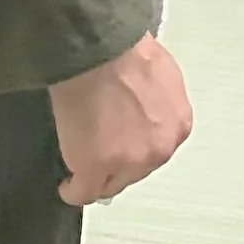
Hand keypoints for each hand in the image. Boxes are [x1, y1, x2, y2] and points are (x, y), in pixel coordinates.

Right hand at [50, 34, 192, 205]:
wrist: (100, 53)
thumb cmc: (124, 51)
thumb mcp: (157, 75)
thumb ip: (154, 101)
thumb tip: (137, 105)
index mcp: (177, 125)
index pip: (156, 150)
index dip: (134, 149)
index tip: (122, 147)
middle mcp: (159, 149)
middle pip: (136, 170)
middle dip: (118, 164)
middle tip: (98, 152)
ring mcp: (128, 163)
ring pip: (111, 182)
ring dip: (97, 175)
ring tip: (81, 164)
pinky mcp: (96, 169)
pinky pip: (83, 192)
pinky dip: (73, 190)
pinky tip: (67, 185)